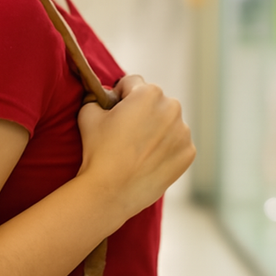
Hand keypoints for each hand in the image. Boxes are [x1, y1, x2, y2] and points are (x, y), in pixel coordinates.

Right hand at [77, 74, 194, 222]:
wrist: (110, 191)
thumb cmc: (98, 151)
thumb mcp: (87, 114)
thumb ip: (95, 97)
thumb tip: (101, 96)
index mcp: (149, 93)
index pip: (133, 84)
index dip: (119, 97)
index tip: (114, 112)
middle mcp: (172, 107)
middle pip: (155, 103)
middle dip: (142, 112)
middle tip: (125, 134)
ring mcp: (183, 132)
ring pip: (168, 124)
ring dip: (156, 130)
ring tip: (137, 150)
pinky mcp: (188, 153)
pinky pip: (176, 145)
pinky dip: (165, 150)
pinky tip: (148, 161)